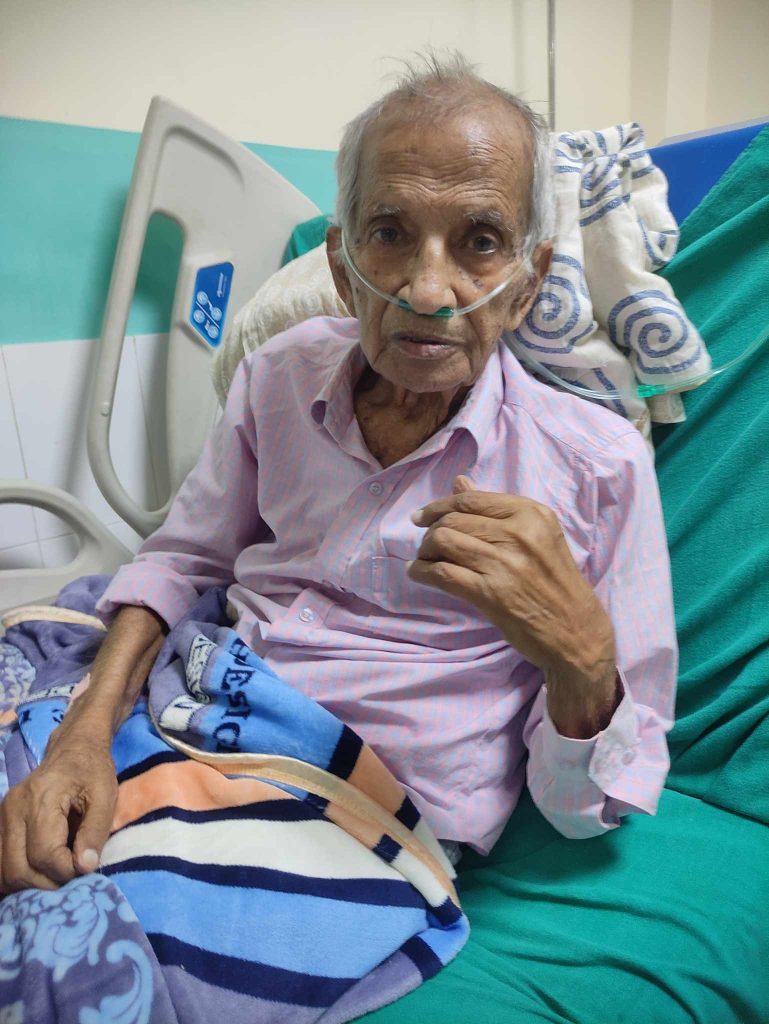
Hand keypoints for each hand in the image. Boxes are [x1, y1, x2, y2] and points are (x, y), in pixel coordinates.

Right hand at [0, 730, 116, 892]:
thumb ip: (96, 831)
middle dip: (47, 883)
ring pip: (4, 872)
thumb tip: (85, 867)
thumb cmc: (92, 771)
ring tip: (56, 874)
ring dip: (30, 883)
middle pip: (18, 869)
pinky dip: (17, 875)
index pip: (44, 855)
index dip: (66, 871)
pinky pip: (0, 862)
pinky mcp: (0, 824)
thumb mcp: (106, 795)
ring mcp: (2, 817)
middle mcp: (13, 810)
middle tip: (70, 875)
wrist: (73, 749)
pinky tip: (38, 872)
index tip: (84, 866)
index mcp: (40, 800)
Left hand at [408, 475, 615, 688]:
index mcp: (532, 513)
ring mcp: (505, 563)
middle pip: (453, 519)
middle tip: (427, 546)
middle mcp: (519, 532)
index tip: (423, 516)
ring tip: (424, 560)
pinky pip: (443, 573)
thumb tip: (459, 481)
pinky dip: (422, 572)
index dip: (439, 505)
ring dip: (425, 551)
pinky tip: (418, 574)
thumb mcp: (537, 537)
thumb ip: (496, 510)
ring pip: (444, 541)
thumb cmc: (555, 583)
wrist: (576, 631)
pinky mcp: (491, 592)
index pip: (471, 499)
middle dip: (431, 532)